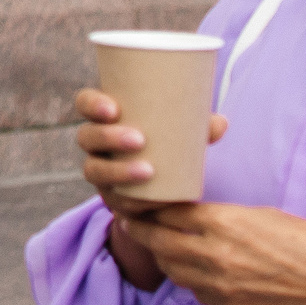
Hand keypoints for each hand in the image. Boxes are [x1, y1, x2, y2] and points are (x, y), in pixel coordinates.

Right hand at [74, 87, 226, 290]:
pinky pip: (112, 200)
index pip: (85, 103)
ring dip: (117, 170)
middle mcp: (95, 144)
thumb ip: (198, 127)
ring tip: (148, 171)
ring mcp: (99, 171)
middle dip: (108, 137)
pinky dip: (129, 200)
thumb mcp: (179, 132)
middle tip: (139, 139)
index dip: (92, 104)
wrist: (162, 184)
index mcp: (105, 118)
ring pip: (93, 170)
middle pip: (87, 136)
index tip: (114, 109)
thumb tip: (221, 123)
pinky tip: (148, 201)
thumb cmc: (167, 143)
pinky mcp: (111, 197)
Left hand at [124, 203, 305, 304]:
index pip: (166, 212)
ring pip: (171, 268)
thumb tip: (196, 216)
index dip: (148, 206)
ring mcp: (217, 285)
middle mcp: (213, 254)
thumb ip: (223, 216)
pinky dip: (188, 278)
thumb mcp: (262, 215)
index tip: (139, 201)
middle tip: (132, 221)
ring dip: (163, 255)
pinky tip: (194, 268)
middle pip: (157, 240)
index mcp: (222, 223)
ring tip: (160, 243)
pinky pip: (194, 290)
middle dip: (142, 229)